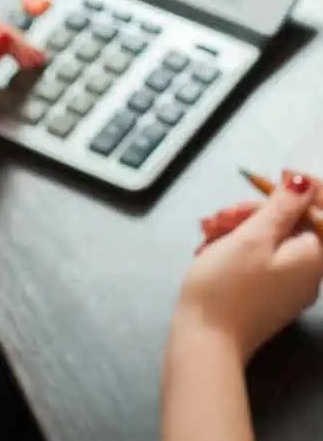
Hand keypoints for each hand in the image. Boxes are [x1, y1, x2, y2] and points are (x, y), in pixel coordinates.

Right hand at [174, 175, 322, 363]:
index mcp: (313, 257)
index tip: (278, 176)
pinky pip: (258, 258)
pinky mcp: (266, 294)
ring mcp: (287, 286)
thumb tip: (304, 183)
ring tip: (207, 230)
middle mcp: (307, 273)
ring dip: (238, 226)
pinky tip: (209, 246)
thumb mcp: (253, 236)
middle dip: (255, 211)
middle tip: (222, 214)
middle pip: (290, 224)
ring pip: (269, 239)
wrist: (205, 338)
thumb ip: (282, 206)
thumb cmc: (227, 285)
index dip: (302, 190)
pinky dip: (234, 246)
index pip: (320, 212)